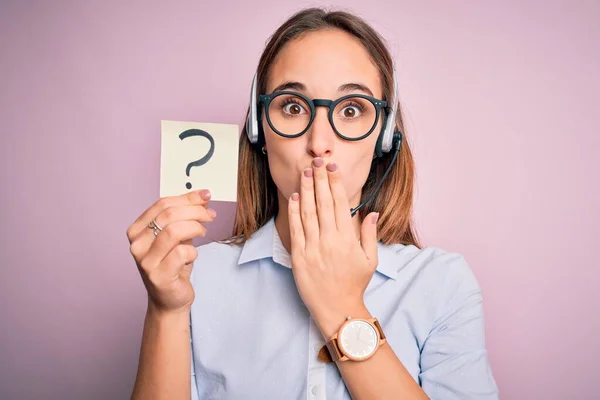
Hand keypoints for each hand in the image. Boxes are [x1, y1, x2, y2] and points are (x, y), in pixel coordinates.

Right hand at [126, 189, 215, 313]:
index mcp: (137, 230)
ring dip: (195, 228)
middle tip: (210, 215)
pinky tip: (192, 256)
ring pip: (174, 231)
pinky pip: (181, 253)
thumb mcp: (178, 237)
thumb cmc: (174, 266)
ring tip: (203, 232)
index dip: (187, 197)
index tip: (206, 195)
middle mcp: (136, 244)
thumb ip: (186, 217)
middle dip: (195, 211)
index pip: (162, 204)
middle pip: (169, 215)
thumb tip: (203, 197)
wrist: (170, 300)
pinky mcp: (157, 275)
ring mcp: (145, 261)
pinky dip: (193, 252)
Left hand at [287, 157, 378, 336]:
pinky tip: (295, 196)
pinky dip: (294, 211)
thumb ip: (369, 234)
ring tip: (305, 172)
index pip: (341, 204)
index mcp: (348, 239)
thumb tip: (371, 212)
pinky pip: (296, 229)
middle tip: (317, 162)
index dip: (336, 184)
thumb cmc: (355, 284)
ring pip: (308, 212)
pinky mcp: (299, 256)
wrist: (338, 309)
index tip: (333, 168)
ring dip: (306, 190)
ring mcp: (313, 247)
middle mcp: (330, 240)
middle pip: (323, 203)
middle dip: (320, 180)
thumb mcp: (370, 260)